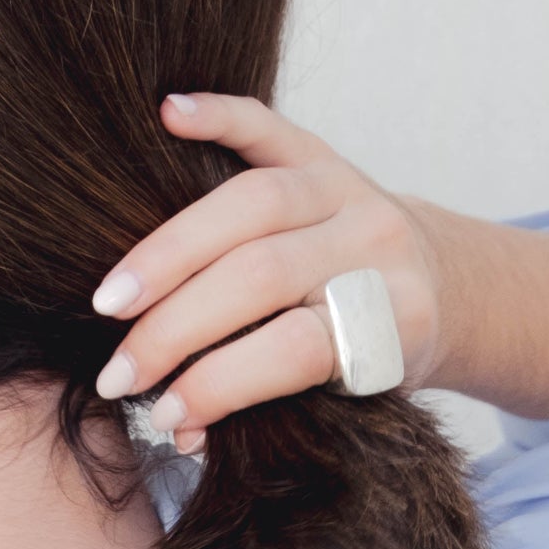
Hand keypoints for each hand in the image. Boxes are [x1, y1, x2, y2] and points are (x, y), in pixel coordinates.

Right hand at [91, 92, 548, 442]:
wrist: (438, 287)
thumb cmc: (373, 358)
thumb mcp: (344, 399)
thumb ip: (268, 412)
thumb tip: (177, 433)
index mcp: (390, 320)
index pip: (292, 349)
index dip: (221, 383)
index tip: (162, 415)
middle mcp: (375, 246)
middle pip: (260, 276)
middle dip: (176, 329)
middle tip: (117, 372)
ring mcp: (349, 190)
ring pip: (250, 205)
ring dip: (167, 253)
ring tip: (110, 300)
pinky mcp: (324, 153)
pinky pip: (270, 126)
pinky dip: (218, 116)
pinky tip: (168, 115)